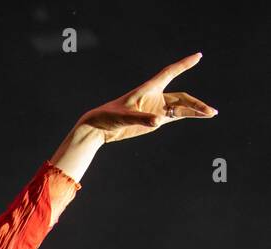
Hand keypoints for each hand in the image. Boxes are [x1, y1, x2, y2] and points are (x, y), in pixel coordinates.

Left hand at [79, 52, 216, 144]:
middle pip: (182, 96)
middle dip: (196, 103)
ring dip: (195, 110)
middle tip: (209, 110)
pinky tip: (201, 116)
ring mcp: (157, 108)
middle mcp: (156, 96)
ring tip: (211, 113)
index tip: (198, 56)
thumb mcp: (125, 116)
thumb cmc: (109, 116)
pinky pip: (176, 116)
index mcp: (148, 89)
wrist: (100, 128)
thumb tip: (159, 120)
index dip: (183, 65)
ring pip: (181, 107)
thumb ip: (142, 118)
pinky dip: (189, 115)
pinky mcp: (156, 119)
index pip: (170, 73)